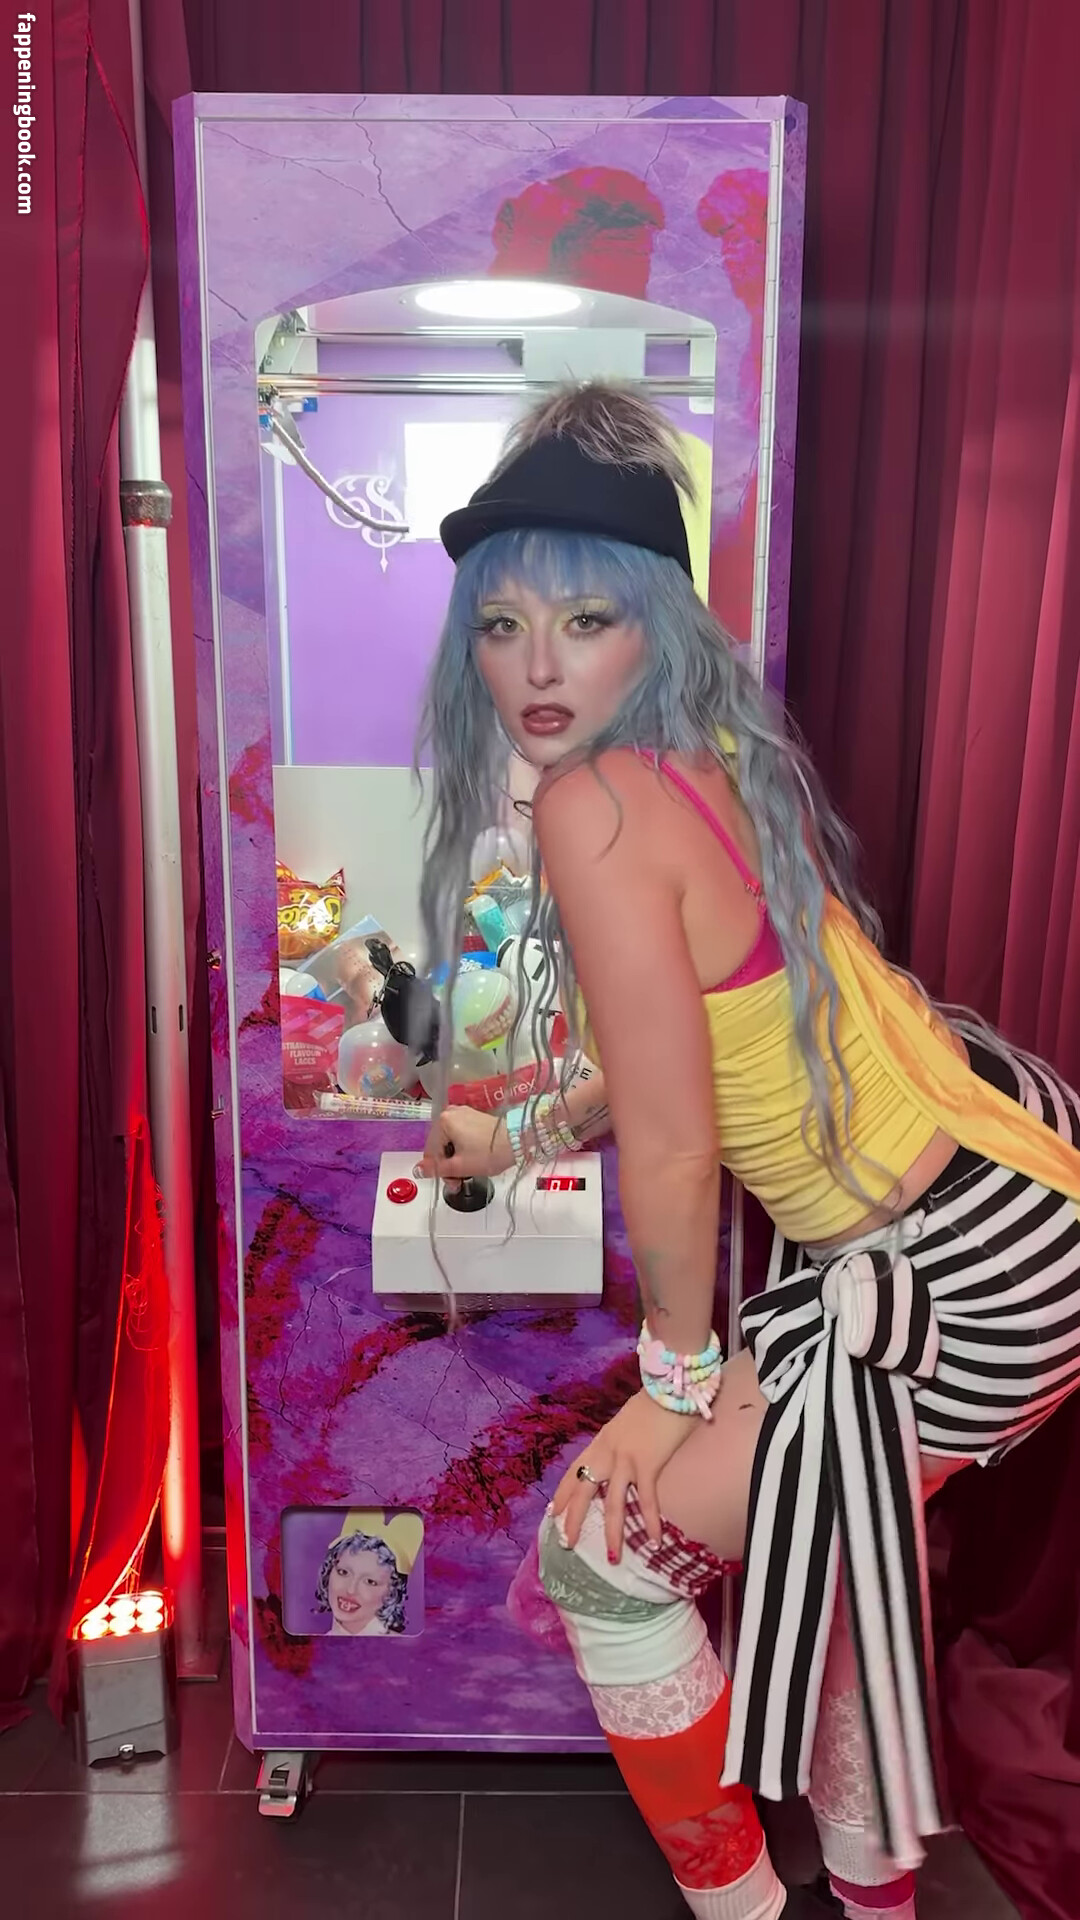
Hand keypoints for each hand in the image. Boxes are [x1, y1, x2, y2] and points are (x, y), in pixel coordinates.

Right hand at [420, 1104, 514, 1179]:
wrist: (518, 1141)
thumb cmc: (490, 1152)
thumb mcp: (460, 1166)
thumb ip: (437, 1169)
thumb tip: (418, 1170)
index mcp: (443, 1121)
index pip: (430, 1151)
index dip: (438, 1170)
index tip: (450, 1181)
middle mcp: (452, 1113)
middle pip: (440, 1145)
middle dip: (448, 1165)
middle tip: (459, 1180)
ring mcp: (464, 1114)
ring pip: (450, 1141)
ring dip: (455, 1158)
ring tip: (468, 1170)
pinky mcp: (475, 1118)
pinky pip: (460, 1136)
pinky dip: (463, 1149)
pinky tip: (473, 1159)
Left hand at [551, 1390, 696, 1562]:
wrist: (671, 1386)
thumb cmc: (655, 1401)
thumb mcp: (627, 1422)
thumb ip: (621, 1440)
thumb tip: (623, 1454)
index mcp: (601, 1442)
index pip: (575, 1472)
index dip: (562, 1494)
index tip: (551, 1514)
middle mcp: (607, 1452)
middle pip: (584, 1492)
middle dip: (573, 1519)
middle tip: (567, 1544)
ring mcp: (625, 1459)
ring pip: (613, 1504)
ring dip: (614, 1533)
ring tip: (613, 1558)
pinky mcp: (648, 1464)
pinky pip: (647, 1500)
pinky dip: (652, 1522)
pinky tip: (655, 1542)